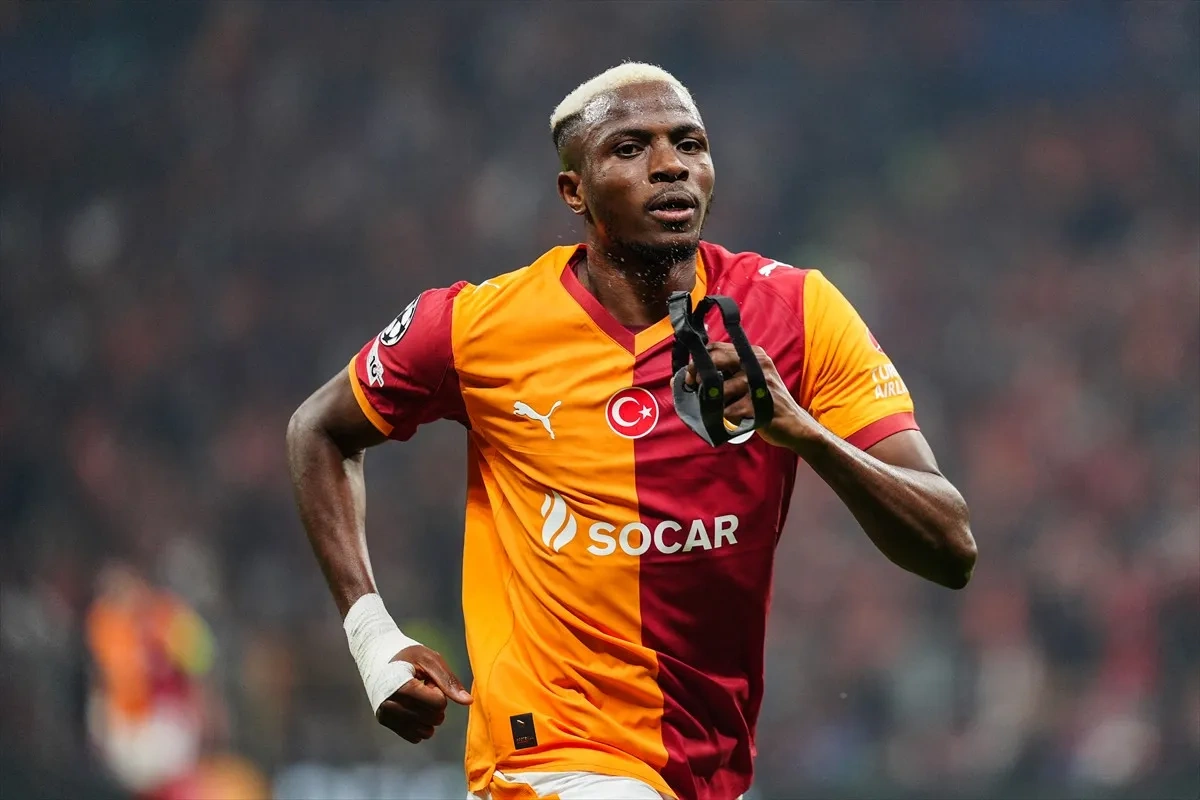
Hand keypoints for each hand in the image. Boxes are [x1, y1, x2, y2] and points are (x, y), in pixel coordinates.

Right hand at [375, 644, 471, 742]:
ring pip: (426, 732)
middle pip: (434, 718)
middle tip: (423, 688)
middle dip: (436, 704)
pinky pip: (414, 737)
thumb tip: (468, 701)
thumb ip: (449, 681)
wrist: (378, 658)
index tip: (428, 680)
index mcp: (402, 687)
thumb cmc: (408, 656)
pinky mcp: (386, 723)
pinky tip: (412, 708)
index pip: (438, 703)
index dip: (439, 691)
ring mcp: (387, 716)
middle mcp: (391, 705)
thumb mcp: (430, 660)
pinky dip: (420, 725)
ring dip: (428, 717)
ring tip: (417, 698)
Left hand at [685, 341, 814, 447]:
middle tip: (695, 389)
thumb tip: (687, 374)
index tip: (690, 376)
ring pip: (720, 390)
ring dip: (715, 403)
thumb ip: (726, 372)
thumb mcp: (751, 379)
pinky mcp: (759, 404)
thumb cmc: (765, 402)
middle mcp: (757, 364)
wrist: (794, 424)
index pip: (717, 347)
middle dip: (699, 375)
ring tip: (725, 409)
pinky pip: (729, 411)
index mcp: (753, 355)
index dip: (698, 360)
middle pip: (716, 360)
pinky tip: (735, 419)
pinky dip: (727, 418)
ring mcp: (760, 383)